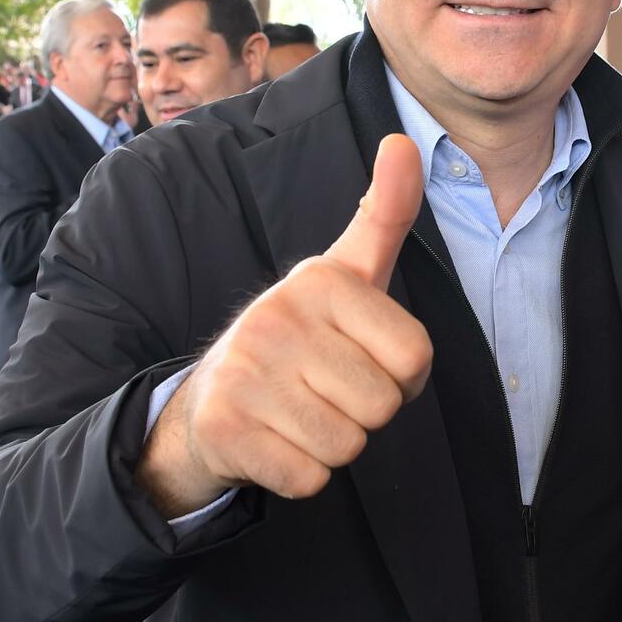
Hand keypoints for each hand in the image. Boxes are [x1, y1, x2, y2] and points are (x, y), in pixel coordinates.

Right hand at [139, 135, 433, 515]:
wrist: (205, 405)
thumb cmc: (299, 341)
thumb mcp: (347, 274)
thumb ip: (385, 215)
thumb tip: (404, 142)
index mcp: (319, 279)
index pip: (416, 358)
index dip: (401, 378)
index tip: (360, 360)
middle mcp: (276, 315)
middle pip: (383, 406)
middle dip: (365, 415)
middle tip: (324, 393)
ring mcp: (244, 371)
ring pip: (347, 446)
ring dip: (332, 446)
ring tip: (298, 415)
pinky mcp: (224, 428)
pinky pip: (309, 479)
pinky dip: (300, 475)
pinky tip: (273, 443)